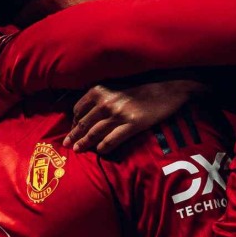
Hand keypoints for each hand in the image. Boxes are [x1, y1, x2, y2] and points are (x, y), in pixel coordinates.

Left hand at [63, 80, 205, 153]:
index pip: (78, 109)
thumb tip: (88, 112)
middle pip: (84, 123)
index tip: (73, 130)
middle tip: (67, 145)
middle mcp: (106, 101)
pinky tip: (100, 152)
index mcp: (100, 89)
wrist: (168, 88)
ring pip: (94, 133)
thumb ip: (101, 95)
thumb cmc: (142, 86)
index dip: (74, 122)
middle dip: (74, 136)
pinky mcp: (132, 124)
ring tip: (78, 150)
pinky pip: (111, 140)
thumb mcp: (116, 85)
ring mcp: (119, 114)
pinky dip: (103, 148)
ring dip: (84, 144)